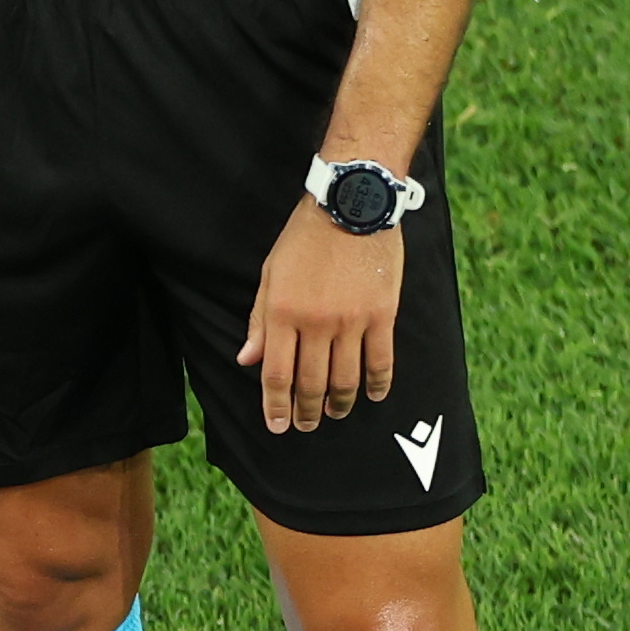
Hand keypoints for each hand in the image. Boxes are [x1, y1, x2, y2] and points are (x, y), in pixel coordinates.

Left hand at [235, 201, 405, 434]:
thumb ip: (259, 321)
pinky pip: (381, 360)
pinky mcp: (382, 315)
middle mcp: (316, 323)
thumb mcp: (270, 274)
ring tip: (335, 413)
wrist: (351, 204)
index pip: (276, 374)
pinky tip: (372, 396)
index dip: (275, 406)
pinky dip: (376, 384)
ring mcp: (352, 321)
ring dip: (339, 403)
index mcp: (283, 313)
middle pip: (311, 382)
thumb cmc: (304, 237)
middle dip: (307, 410)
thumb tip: (247, 360)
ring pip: (346, 378)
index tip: (277, 425)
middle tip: (306, 425)